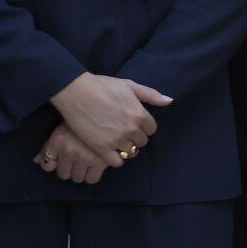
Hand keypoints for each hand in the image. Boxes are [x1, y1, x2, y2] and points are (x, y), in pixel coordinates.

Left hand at [34, 123, 114, 184]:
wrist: (104, 112)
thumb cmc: (81, 120)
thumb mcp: (61, 130)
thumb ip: (48, 146)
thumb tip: (36, 161)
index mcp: (57, 142)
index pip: (48, 166)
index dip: (54, 164)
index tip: (61, 160)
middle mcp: (69, 151)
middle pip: (64, 175)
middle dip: (69, 169)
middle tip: (77, 160)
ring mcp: (85, 157)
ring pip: (78, 178)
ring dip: (82, 172)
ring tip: (88, 162)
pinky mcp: (101, 161)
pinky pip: (92, 179)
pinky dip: (94, 174)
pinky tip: (97, 165)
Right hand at [48, 72, 170, 165]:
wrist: (76, 92)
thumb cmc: (103, 86)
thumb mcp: (130, 85)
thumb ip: (151, 95)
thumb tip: (170, 101)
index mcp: (140, 114)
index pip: (152, 129)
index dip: (145, 127)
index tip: (136, 125)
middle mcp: (131, 129)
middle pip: (142, 141)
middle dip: (136, 137)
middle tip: (125, 133)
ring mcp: (116, 139)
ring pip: (131, 152)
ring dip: (127, 148)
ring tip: (118, 142)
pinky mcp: (101, 148)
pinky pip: (116, 162)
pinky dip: (116, 159)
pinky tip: (111, 152)